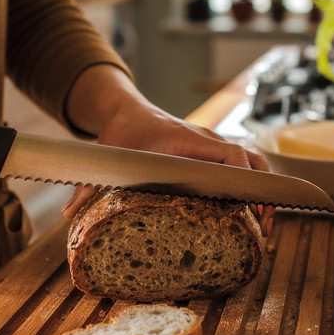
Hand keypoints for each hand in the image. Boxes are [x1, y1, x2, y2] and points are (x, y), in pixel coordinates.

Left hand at [61, 104, 273, 231]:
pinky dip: (253, 184)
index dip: (243, 178)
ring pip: (252, 161)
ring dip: (263, 188)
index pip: (228, 154)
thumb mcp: (106, 158)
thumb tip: (67, 213)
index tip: (251, 203)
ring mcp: (213, 146)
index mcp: (187, 140)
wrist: (127, 111)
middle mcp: (206, 141)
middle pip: (251, 159)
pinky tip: (252, 210)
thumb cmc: (121, 134)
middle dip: (264, 189)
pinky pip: (242, 165)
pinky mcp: (213, 153)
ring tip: (266, 221)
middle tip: (266, 223)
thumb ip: (88, 185)